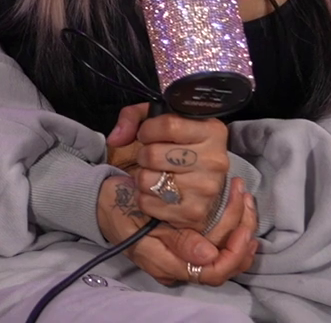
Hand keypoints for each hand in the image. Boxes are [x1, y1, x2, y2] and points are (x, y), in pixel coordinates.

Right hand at [97, 172, 258, 287]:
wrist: (101, 201)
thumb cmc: (119, 206)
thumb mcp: (143, 218)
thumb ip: (176, 239)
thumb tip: (208, 256)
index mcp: (166, 264)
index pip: (213, 272)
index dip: (234, 253)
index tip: (242, 225)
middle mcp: (178, 267)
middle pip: (224, 264)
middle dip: (243, 233)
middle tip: (245, 199)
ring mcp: (181, 258)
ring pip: (224, 255)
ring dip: (240, 228)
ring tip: (244, 199)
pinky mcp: (184, 246)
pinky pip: (217, 246)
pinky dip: (231, 229)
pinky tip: (236, 210)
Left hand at [107, 103, 232, 232]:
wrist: (204, 183)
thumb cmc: (180, 147)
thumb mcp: (162, 122)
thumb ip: (134, 118)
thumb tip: (116, 138)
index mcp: (212, 132)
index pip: (169, 125)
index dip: (148, 130)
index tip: (147, 135)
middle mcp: (214, 161)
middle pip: (153, 154)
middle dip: (144, 155)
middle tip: (152, 158)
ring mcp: (206, 189)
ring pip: (147, 180)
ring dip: (143, 177)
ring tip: (157, 174)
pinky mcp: (193, 212)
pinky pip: (148, 203)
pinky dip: (145, 198)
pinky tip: (159, 192)